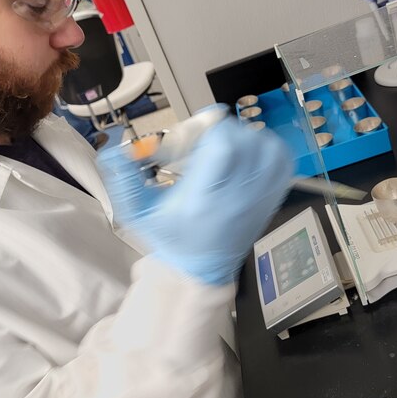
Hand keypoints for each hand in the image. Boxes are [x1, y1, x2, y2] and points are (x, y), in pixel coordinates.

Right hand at [98, 112, 293, 284]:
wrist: (201, 267)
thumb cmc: (171, 236)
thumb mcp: (137, 213)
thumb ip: (124, 179)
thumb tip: (113, 151)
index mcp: (205, 200)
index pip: (224, 147)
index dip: (208, 129)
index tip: (191, 136)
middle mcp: (238, 197)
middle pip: (246, 141)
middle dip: (219, 132)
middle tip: (202, 144)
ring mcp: (260, 198)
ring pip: (268, 147)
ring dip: (244, 137)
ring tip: (223, 148)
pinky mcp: (273, 198)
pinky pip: (283, 161)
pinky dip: (268, 148)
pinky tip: (247, 154)